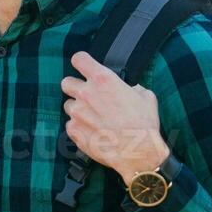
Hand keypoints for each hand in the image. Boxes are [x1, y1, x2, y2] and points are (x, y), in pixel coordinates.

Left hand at [60, 51, 168, 184]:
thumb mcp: (145, 96)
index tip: (85, 67)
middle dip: (75, 87)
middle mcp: (86, 94)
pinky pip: (71, 125)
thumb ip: (131, 88)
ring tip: (94, 118)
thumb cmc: (143, 124)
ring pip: (68, 105)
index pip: (79, 59)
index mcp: (103, 80)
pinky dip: (79, 127)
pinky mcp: (74, 131)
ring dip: (78, 109)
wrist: (138, 152)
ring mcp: (77, 113)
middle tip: (88, 95)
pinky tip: (94, 132)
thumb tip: (129, 90)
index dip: (82, 62)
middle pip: (66, 82)